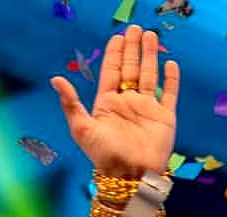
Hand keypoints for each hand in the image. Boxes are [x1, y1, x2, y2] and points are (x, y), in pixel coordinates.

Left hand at [51, 25, 179, 178]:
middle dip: (132, 49)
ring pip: (149, 76)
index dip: (114, 54)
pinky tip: (170, 64)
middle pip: (130, 69)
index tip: (117, 37)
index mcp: (108, 105)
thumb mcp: (82, 129)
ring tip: (150, 36)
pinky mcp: (164, 117)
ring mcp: (147, 109)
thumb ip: (71, 103)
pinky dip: (171, 79)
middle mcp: (127, 104)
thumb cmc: (105, 156)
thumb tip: (55, 79)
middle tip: (134, 29)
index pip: (111, 73)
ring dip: (149, 56)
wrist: (131, 176)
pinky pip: (169, 93)